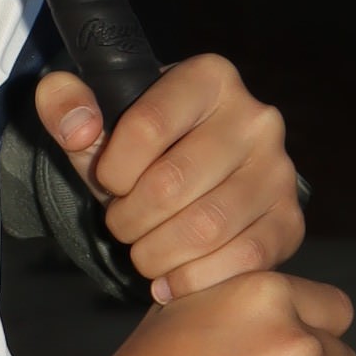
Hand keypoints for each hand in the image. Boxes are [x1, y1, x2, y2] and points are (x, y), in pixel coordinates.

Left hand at [34, 55, 301, 297]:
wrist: (191, 179)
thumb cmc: (139, 148)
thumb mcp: (95, 118)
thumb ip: (66, 102)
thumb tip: (78, 127)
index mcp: (209, 77)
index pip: (146, 126)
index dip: (112, 168)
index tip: (108, 180)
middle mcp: (256, 117)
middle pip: (172, 184)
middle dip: (129, 219)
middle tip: (121, 225)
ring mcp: (279, 170)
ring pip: (206, 228)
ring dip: (157, 253)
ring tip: (143, 251)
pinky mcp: (289, 220)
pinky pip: (242, 259)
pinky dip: (194, 279)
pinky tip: (170, 279)